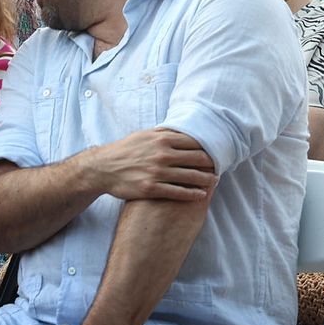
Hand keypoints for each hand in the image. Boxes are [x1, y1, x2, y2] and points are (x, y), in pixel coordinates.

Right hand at [84, 128, 215, 201]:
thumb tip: (183, 129)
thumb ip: (164, 133)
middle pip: (197, 159)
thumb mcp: (144, 135)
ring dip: (206, 180)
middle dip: (211, 164)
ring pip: (191, 176)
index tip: (217, 152)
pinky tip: (201, 195)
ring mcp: (157, 172)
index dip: (209, 148)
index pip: (195, 142)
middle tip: (221, 167)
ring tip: (215, 181)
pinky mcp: (151, 188)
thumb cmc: (126, 150)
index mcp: (163, 140)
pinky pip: (178, 192)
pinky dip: (192, 194)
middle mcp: (162, 155)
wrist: (103, 168)